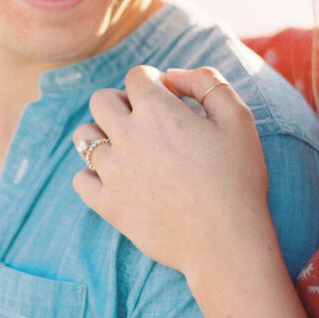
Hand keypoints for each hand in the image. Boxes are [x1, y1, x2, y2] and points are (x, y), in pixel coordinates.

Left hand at [72, 64, 272, 283]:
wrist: (227, 243)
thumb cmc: (238, 180)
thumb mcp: (238, 118)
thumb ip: (207, 83)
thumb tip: (174, 75)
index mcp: (157, 110)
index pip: (136, 76)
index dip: (155, 82)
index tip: (171, 99)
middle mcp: (127, 136)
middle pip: (101, 100)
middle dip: (123, 103)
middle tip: (146, 121)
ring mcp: (113, 172)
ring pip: (84, 137)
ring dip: (102, 135)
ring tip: (128, 148)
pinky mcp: (108, 205)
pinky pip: (80, 179)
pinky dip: (93, 175)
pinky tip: (118, 178)